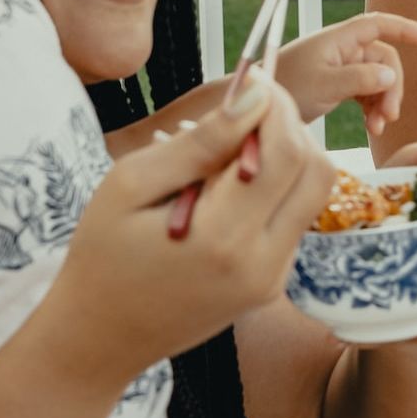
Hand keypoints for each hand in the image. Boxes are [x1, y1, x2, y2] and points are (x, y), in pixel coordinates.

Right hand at [45, 75, 333, 376]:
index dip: (279, 108)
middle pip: (317, 171)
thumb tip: (256, 95)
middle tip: (249, 108)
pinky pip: (295, 218)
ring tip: (232, 147)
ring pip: (313, 193)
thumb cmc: (101, 254)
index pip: (286, 154)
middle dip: (291, 127)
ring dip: (288, 155)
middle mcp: (261, 264)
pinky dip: (276, 188)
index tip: (256, 80)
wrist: (99, 337)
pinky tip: (229, 185)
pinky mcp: (273, 282)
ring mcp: (272, 278)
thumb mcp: (131, 184)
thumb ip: (200, 142)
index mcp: (222, 240)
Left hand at [273, 13, 416, 134]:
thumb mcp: (323, 85)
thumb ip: (359, 79)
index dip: (406, 28)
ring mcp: (339, 67)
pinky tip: (372, 126)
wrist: (254, 109)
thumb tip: (391, 75)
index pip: (379, 25)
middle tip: (391, 115)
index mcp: (338, 39)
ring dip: (383, 101)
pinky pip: (365, 92)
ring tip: (379, 126)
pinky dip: (372, 108)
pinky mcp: (335, 85)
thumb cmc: (283, 89)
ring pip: (376, 79)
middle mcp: (341, 50)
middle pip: (383, 59)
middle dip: (392, 86)